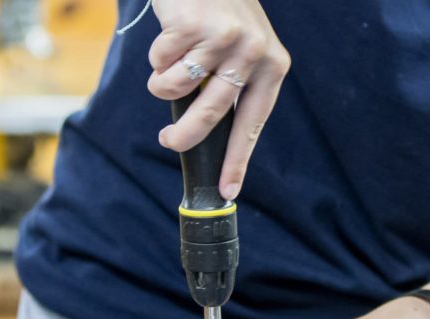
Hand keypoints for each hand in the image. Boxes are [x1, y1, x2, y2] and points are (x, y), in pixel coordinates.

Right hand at [148, 0, 289, 199]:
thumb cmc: (220, 14)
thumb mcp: (243, 48)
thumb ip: (233, 84)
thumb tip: (208, 132)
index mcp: (273, 64)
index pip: (253, 122)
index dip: (237, 159)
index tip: (227, 190)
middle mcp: (253, 51)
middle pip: (211, 114)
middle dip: (184, 137)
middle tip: (168, 142)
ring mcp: (223, 36)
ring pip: (176, 88)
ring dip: (161, 84)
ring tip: (166, 67)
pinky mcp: (192, 23)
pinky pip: (160, 62)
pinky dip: (156, 57)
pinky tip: (170, 37)